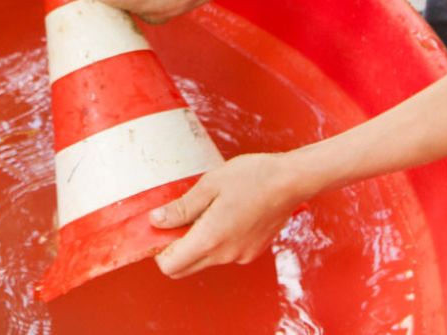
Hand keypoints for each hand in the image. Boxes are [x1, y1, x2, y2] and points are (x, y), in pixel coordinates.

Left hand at [150, 153, 311, 277]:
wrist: (290, 181)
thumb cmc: (251, 177)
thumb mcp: (209, 185)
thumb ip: (181, 208)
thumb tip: (156, 221)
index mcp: (210, 239)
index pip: (170, 266)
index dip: (158, 250)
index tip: (161, 228)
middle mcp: (225, 255)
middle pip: (184, 268)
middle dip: (174, 250)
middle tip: (177, 220)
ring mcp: (240, 256)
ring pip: (204, 260)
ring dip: (196, 243)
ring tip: (206, 211)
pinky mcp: (251, 252)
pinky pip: (224, 254)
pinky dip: (217, 241)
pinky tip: (226, 215)